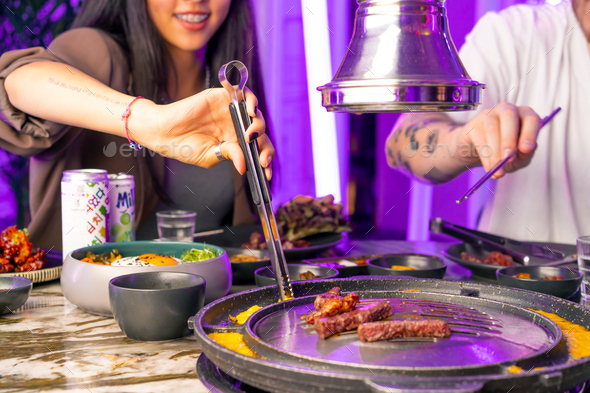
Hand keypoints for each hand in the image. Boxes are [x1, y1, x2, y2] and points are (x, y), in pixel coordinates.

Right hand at [133, 87, 273, 179]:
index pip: (257, 149)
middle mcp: (236, 126)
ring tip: (251, 134)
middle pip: (260, 133)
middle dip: (265, 147)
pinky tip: (250, 111)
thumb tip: (244, 165)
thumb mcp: (209, 155)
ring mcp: (231, 111)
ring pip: (255, 114)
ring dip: (259, 124)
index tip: (266, 171)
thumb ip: (228, 155)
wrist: (163, 131)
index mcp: (235, 142)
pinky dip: (250, 100)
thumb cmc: (184, 146)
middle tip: (262, 158)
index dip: (264, 159)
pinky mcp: (223, 97)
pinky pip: (243, 94)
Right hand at [456, 102, 540, 178]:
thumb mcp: (519, 158)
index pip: (531, 119)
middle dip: (509, 138)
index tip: (526, 149)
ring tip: (498, 170)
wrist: (477, 154)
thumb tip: (525, 151)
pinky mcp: (473, 124)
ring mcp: (488, 114)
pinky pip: (479, 138)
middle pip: (509, 115)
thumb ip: (525, 155)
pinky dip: (485, 156)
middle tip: (508, 158)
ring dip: (495, 151)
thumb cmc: (503, 153)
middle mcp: (507, 110)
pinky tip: (489, 167)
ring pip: (492, 127)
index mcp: (524, 116)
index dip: (529, 133)